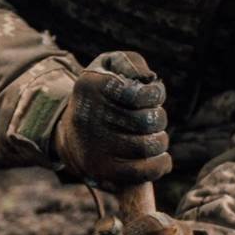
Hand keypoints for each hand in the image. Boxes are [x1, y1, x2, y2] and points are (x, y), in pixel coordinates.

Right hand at [53, 51, 170, 184]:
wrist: (72, 134)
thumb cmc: (102, 95)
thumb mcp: (108, 67)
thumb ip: (131, 63)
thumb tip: (149, 80)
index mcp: (90, 86)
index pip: (138, 94)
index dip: (154, 95)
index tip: (151, 95)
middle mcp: (88, 117)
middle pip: (147, 122)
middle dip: (158, 118)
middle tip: (151, 118)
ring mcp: (94, 147)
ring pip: (148, 146)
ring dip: (160, 140)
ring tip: (153, 136)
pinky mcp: (102, 171)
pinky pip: (141, 172)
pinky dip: (160, 165)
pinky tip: (162, 158)